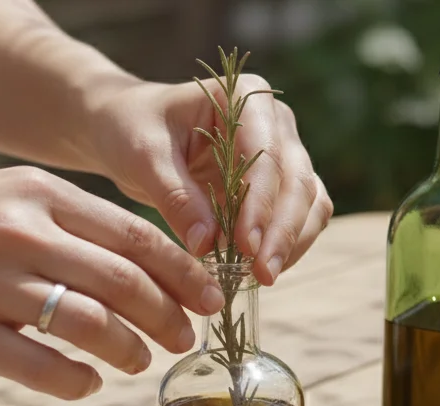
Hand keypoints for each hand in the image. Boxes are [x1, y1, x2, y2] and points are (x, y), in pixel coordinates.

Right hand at [0, 166, 225, 398]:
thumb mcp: (3, 196)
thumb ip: (68, 223)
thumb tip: (143, 264)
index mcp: (37, 192)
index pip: (134, 236)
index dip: (183, 274)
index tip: (209, 299)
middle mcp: (17, 233)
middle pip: (124, 282)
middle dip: (168, 317)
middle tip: (184, 339)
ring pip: (90, 325)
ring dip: (130, 350)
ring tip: (139, 361)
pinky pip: (41, 367)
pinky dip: (78, 381)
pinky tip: (87, 382)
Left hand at [87, 76, 333, 285]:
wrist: (129, 129)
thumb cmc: (133, 130)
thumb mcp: (144, 157)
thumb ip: (176, 197)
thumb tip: (208, 245)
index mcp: (245, 95)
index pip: (267, 154)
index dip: (261, 204)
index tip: (246, 247)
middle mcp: (275, 120)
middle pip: (298, 180)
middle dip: (283, 231)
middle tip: (263, 274)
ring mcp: (283, 152)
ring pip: (310, 201)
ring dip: (292, 241)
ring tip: (263, 277)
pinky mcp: (279, 184)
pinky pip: (301, 217)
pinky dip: (288, 244)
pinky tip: (261, 270)